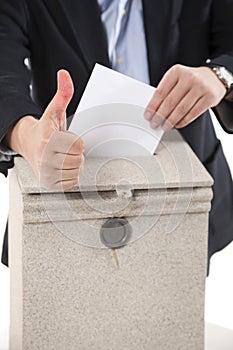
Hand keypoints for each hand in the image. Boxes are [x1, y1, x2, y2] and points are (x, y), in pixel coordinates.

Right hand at [7, 70, 83, 189]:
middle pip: (79, 160)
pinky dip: (70, 176)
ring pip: (77, 172)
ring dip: (74, 165)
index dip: (76, 141)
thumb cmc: (44, 129)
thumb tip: (64, 74)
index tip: (65, 138)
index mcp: (48, 141)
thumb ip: (63, 93)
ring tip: (62, 157)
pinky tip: (61, 167)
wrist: (29, 145)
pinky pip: (72, 182)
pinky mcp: (49, 184)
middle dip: (75, 153)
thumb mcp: (54, 110)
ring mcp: (46, 174)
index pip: (79, 146)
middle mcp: (45, 159)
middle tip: (64, 148)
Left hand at [144, 64, 225, 130]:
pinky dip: (183, 121)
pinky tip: (177, 124)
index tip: (147, 115)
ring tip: (165, 126)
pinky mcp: (210, 97)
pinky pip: (193, 113)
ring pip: (181, 109)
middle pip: (170, 101)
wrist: (214, 77)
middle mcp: (189, 77)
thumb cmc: (191, 80)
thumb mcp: (177, 79)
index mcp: (177, 71)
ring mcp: (201, 87)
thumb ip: (166, 90)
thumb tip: (153, 109)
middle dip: (160, 116)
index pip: (161, 91)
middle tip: (154, 123)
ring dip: (171, 120)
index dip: (153, 106)